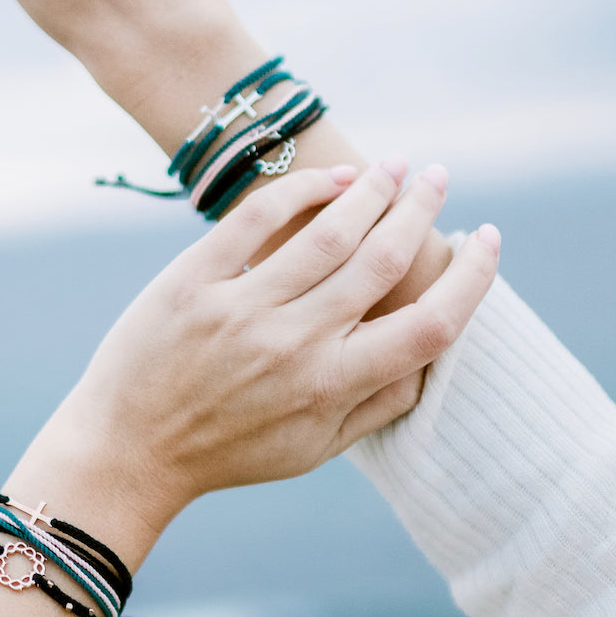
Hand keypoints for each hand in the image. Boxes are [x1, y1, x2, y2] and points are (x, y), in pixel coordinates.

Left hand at [18, 160, 500, 553]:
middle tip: (438, 177)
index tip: (487, 240)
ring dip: (372, 191)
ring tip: (395, 166)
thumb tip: (434, 354)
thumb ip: (378, 403)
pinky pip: (258, 219)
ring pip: (328, 232)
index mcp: (332, 389)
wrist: (128, 448)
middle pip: (383, 261)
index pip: (430, 326)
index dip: (472, 279)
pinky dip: (301, 190)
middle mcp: (295, 345)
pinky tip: (333, 178)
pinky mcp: (194, 280)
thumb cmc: (230, 450)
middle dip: (421, 210)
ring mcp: (242, 309)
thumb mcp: (314, 448)